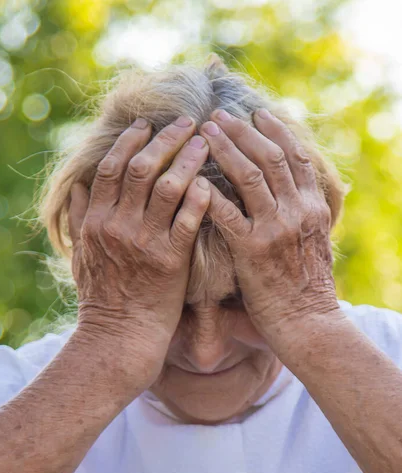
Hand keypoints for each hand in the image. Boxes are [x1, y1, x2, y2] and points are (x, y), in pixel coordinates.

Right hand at [68, 116, 209, 386]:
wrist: (119, 338)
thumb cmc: (103, 298)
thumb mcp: (81, 254)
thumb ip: (80, 218)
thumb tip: (78, 186)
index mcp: (96, 221)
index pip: (112, 167)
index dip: (130, 141)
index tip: (148, 124)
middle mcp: (118, 226)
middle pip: (141, 168)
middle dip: (165, 139)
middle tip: (187, 122)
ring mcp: (144, 243)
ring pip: (166, 187)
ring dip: (187, 160)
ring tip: (206, 142)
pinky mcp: (170, 261)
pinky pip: (187, 221)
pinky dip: (199, 198)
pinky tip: (212, 182)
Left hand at [199, 108, 340, 343]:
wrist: (310, 325)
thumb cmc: (308, 288)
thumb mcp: (314, 243)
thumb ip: (301, 215)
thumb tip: (287, 194)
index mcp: (313, 207)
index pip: (295, 156)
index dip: (275, 131)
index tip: (257, 113)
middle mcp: (297, 211)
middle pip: (269, 157)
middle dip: (243, 131)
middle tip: (219, 114)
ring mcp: (275, 229)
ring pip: (249, 175)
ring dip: (225, 148)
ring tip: (204, 131)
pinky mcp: (252, 251)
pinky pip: (227, 213)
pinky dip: (208, 192)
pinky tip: (192, 178)